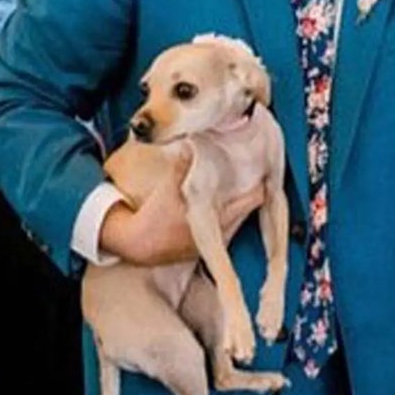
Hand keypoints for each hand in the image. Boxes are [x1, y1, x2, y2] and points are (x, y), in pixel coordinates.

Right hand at [99, 151, 270, 265]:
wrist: (136, 246)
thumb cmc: (154, 216)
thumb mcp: (167, 188)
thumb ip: (182, 167)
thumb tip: (190, 144)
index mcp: (218, 217)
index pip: (253, 200)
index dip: (258, 185)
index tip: (259, 171)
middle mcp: (221, 234)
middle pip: (248, 210)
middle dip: (250, 193)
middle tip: (249, 176)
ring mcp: (213, 243)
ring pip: (238, 222)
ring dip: (238, 206)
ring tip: (237, 189)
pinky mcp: (203, 250)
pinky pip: (225, 232)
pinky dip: (227, 218)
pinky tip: (219, 206)